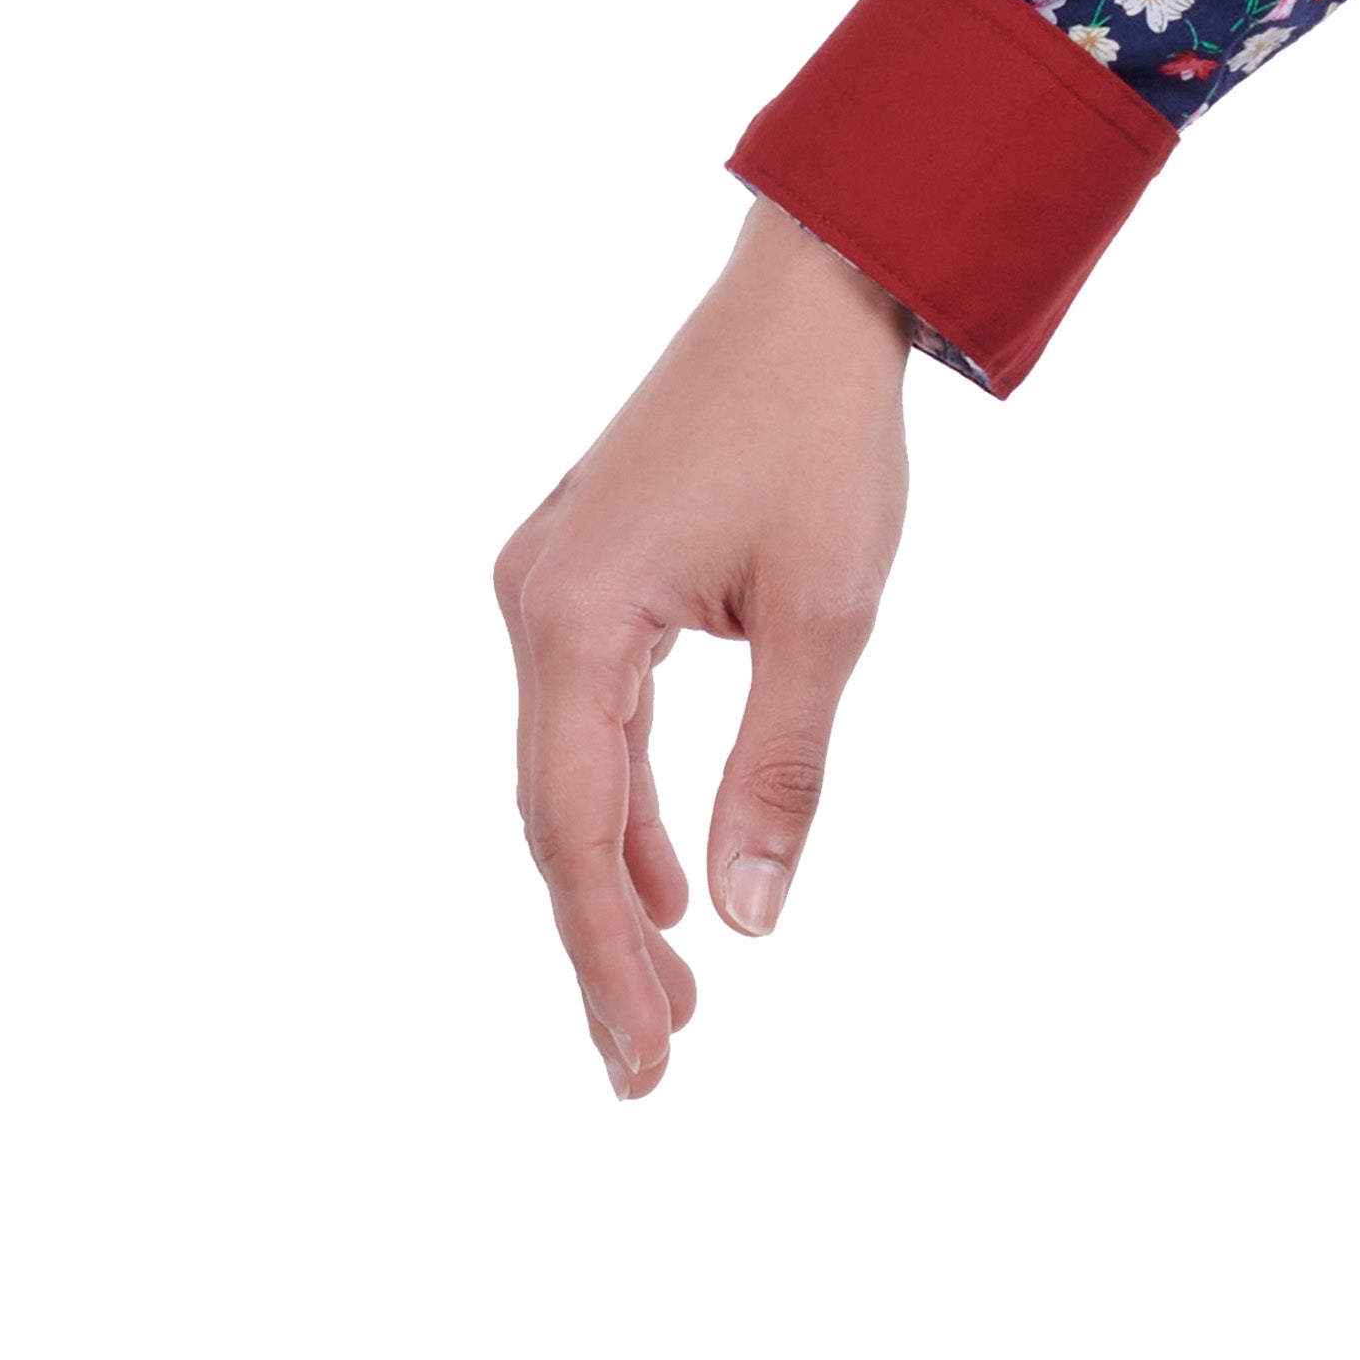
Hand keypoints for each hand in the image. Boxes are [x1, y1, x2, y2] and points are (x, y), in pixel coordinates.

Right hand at [493, 193, 912, 1097]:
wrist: (808, 299)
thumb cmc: (819, 441)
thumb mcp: (823, 618)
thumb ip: (778, 773)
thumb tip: (747, 916)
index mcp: (574, 616)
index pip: (574, 827)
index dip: (606, 953)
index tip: (646, 1061)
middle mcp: (535, 602)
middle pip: (553, 810)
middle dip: (602, 936)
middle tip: (655, 1060)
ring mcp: (550, 581)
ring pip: (567, 767)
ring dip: (615, 874)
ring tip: (673, 987)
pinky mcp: (585, 568)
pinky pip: (590, 713)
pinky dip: (625, 795)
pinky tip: (666, 866)